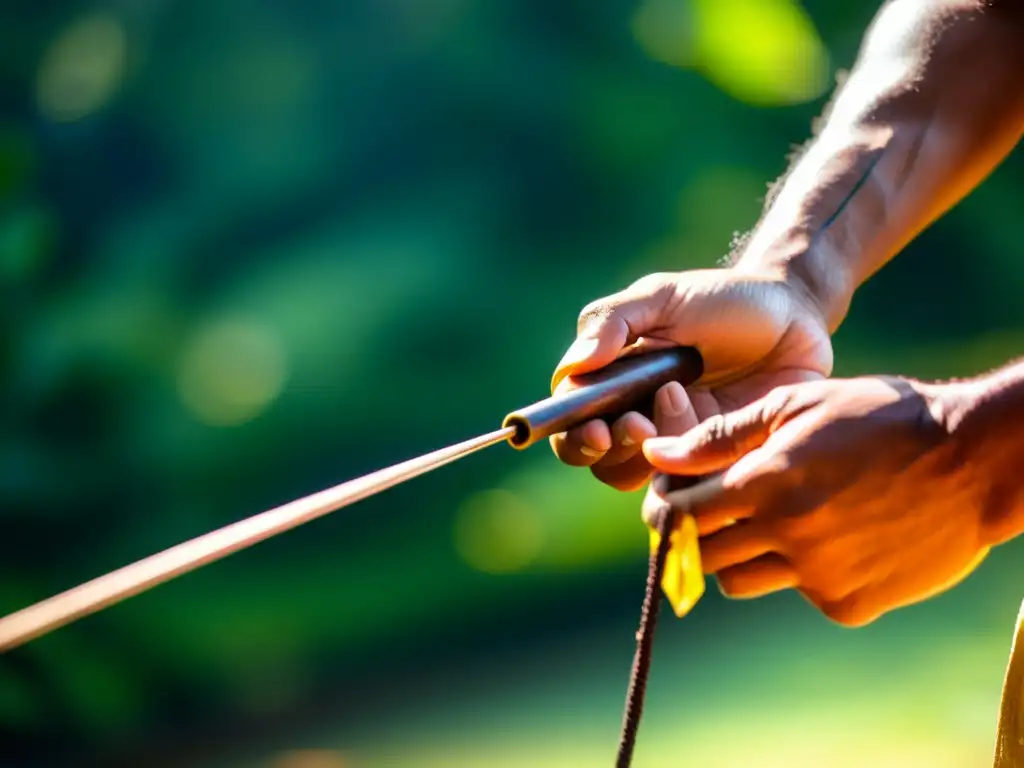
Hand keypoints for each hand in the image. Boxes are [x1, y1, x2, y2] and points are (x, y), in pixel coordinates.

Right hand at [549, 268, 831, 490]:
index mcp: (611, 383)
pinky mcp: (718, 460)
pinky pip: (695, 483)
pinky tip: (720, 425)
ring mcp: (677, 443)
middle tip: (638, 427)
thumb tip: (574, 367)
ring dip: (654, 454)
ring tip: (680, 406)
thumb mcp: (662, 297)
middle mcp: (636, 418)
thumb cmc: (722, 299)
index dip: (572, 436)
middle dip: (609, 451)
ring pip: (643, 477)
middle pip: (597, 461)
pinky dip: (698, 463)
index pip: (569, 423)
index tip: (597, 428)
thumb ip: (611, 322)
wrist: (796, 313)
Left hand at [640, 376, 990, 626]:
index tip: (671, 495)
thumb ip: (720, 435)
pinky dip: (799, 571)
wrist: (973, 459)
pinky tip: (830, 536)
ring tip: (772, 519)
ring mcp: (818, 576)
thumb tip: (656, 453)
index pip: (676, 515)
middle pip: (697, 556)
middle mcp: (786, 536)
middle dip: (691, 534)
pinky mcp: (849, 604)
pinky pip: (797, 593)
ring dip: (739, 554)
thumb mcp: (796, 407)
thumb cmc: (879, 416)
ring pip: (739, 581)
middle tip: (711, 511)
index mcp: (764, 483)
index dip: (664, 505)